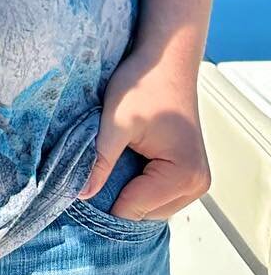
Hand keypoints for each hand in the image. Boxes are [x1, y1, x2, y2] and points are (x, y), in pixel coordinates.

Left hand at [77, 44, 211, 219]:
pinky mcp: (188, 173)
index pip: (133, 210)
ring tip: (109, 163)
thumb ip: (99, 160)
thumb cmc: (145, 84)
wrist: (166, 60)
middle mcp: (196, 184)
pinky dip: (137, 185)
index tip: (77, 189)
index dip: (102, 201)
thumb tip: (80, 194)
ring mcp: (195, 180)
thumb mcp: (115, 122)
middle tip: (92, 172)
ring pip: (150, 206)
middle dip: (115, 197)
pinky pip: (157, 194)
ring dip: (127, 192)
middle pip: (143, 214)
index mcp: (183, 176)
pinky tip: (123, 163)